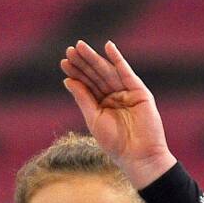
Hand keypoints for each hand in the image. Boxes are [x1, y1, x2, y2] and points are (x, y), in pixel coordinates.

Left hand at [60, 39, 176, 187]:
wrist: (138, 156)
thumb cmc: (115, 143)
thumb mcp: (94, 119)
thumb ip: (83, 98)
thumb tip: (67, 80)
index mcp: (101, 104)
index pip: (87, 84)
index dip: (76, 73)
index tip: (64, 62)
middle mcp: (114, 96)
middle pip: (95, 75)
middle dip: (83, 63)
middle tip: (70, 50)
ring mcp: (127, 92)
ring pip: (108, 72)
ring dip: (95, 58)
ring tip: (81, 47)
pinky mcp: (139, 92)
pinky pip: (127, 73)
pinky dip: (118, 59)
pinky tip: (108, 47)